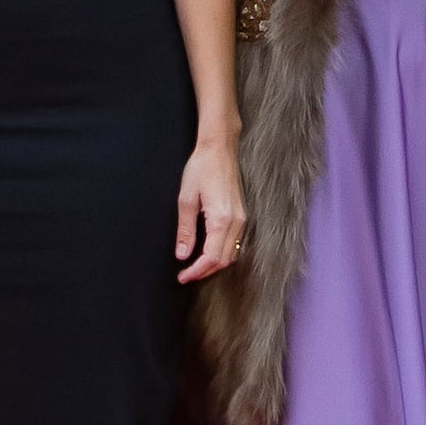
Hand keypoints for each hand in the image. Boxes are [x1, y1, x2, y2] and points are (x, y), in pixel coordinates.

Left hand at [173, 136, 246, 284]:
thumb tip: (182, 254)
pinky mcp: (243, 214)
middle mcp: (237, 221)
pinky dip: (223, 253)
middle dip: (205, 271)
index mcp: (222, 219)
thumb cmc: (202, 167)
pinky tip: (209, 252)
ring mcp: (243, 218)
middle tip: (186, 275)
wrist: (220, 148)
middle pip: (224, 260)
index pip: (212, 257)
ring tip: (195, 267)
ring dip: (214, 264)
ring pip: (232, 254)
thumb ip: (185, 230)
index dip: (197, 271)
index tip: (182, 277)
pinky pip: (236, 243)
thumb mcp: (186, 198)